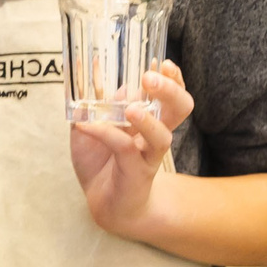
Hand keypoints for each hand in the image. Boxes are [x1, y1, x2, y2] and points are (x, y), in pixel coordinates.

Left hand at [70, 60, 191, 239]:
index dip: (174, 79)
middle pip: (180, 109)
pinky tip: (86, 126)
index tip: (165, 63)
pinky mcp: (135, 173)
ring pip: (162, 136)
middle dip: (171, 91)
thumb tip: (99, 74)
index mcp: (150, 120)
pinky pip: (124, 150)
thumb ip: (95, 101)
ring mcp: (147, 156)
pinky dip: (104, 134)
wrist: (105, 204)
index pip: (172, 95)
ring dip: (148, 120)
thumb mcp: (93, 124)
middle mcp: (155, 135)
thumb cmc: (103, 161)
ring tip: (132, 108)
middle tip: (152, 77)